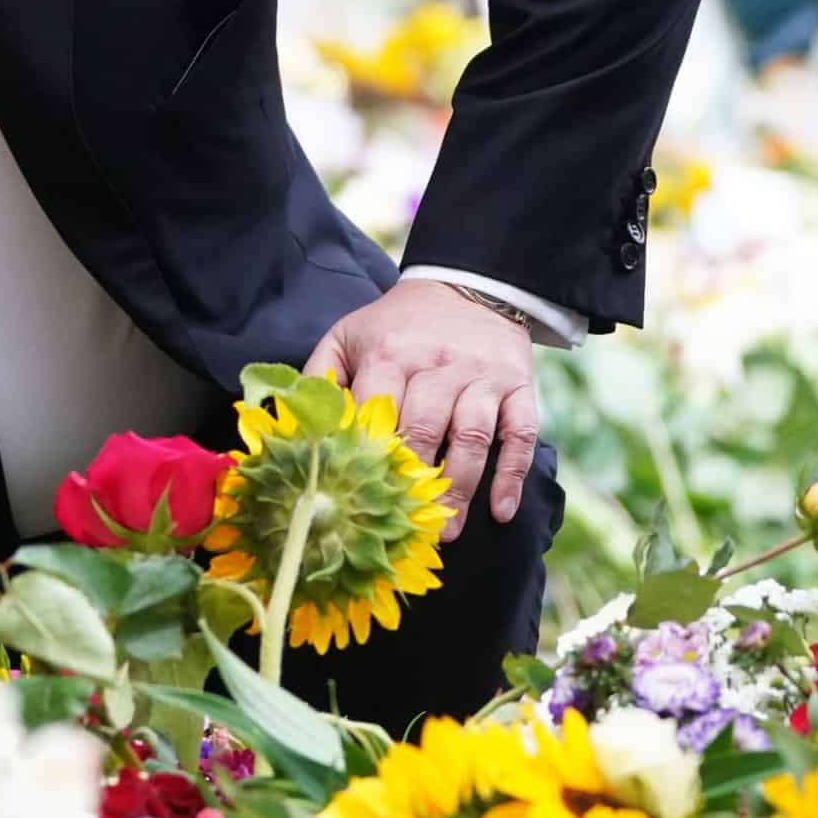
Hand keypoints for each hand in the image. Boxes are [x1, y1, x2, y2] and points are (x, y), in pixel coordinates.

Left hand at [301, 278, 538, 540]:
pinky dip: (512, 475)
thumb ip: (320, 376)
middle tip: (406, 527)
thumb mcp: (347, 335)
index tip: (359, 496)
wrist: (466, 285)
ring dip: (461, 488)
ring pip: (472, 437)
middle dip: (415, 482)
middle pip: (426, 430)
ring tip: (447, 532)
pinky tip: (500, 510)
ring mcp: (482, 378)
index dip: (369, 456)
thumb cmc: (396, 324)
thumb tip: (297, 424)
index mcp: (390, 355)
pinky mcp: (518, 387)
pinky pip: (520, 434)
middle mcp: (438, 366)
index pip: (377, 412)